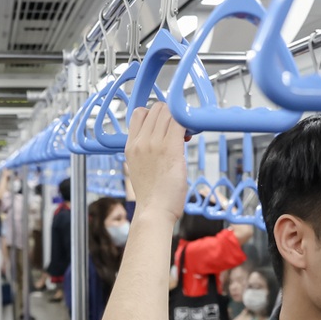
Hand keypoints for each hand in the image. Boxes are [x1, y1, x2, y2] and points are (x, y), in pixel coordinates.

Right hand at [125, 101, 187, 221]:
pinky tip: (190, 135)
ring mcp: (155, 144)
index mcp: (130, 146)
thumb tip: (159, 139)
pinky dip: (188, 124)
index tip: (163, 126)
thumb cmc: (151, 195)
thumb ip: (144, 150)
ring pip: (169, 112)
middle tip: (177, 130)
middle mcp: (141, 142)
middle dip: (170, 115)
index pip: (140, 113)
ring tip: (183, 135)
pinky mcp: (171, 149)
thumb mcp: (138, 167)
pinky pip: (181, 123)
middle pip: (157, 108)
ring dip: (179, 119)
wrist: (154, 211)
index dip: (154, 115)